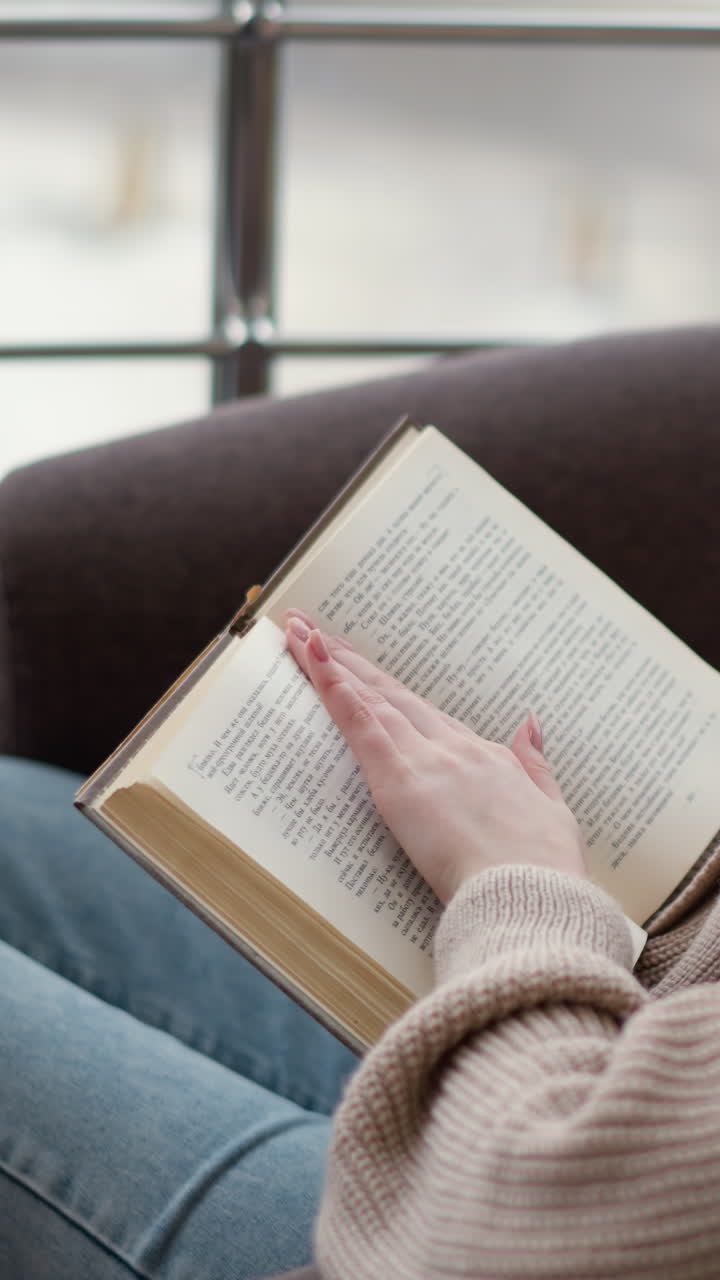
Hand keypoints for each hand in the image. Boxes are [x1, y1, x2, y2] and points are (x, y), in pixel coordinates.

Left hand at [284, 611, 587, 903]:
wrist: (531, 895)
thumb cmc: (543, 870)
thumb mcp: (551, 808)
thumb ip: (535, 763)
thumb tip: (530, 723)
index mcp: (484, 758)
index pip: (424, 715)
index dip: (390, 690)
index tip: (367, 671)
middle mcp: (452, 748)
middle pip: (392, 696)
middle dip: (352, 663)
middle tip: (315, 632)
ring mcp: (426, 759)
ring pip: (370, 700)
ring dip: (332, 664)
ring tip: (300, 634)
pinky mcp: (400, 779)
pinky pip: (360, 724)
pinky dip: (336, 689)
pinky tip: (314, 661)